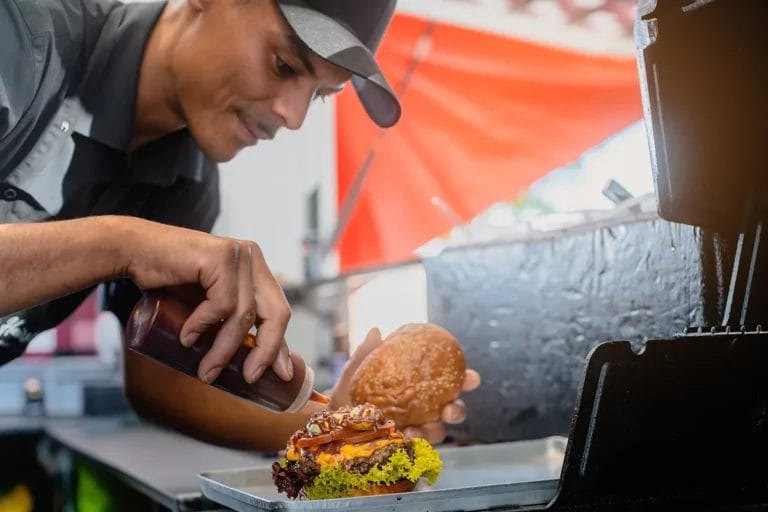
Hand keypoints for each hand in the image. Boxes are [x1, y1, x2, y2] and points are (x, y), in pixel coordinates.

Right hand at [120, 217, 292, 384]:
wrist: (131, 251)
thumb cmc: (167, 280)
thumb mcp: (208, 305)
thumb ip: (229, 320)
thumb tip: (253, 362)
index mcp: (255, 268)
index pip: (278, 310)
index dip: (280, 344)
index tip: (281, 375)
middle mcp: (252, 257)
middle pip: (274, 312)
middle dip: (265, 351)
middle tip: (248, 377)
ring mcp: (238, 255)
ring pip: (244, 314)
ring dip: (224, 349)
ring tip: (206, 370)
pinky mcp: (220, 256)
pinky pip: (222, 304)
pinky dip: (203, 325)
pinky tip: (187, 338)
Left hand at [329, 327, 480, 444]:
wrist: (331, 417)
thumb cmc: (350, 390)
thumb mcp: (356, 370)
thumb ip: (367, 353)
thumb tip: (376, 331)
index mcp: (420, 385)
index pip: (449, 381)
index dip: (464, 379)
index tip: (471, 377)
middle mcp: (423, 407)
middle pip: (452, 409)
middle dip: (457, 410)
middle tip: (450, 408)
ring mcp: (415, 427)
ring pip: (438, 431)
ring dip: (435, 430)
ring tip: (420, 428)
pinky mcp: (404, 444)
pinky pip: (417, 445)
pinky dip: (414, 441)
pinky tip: (405, 436)